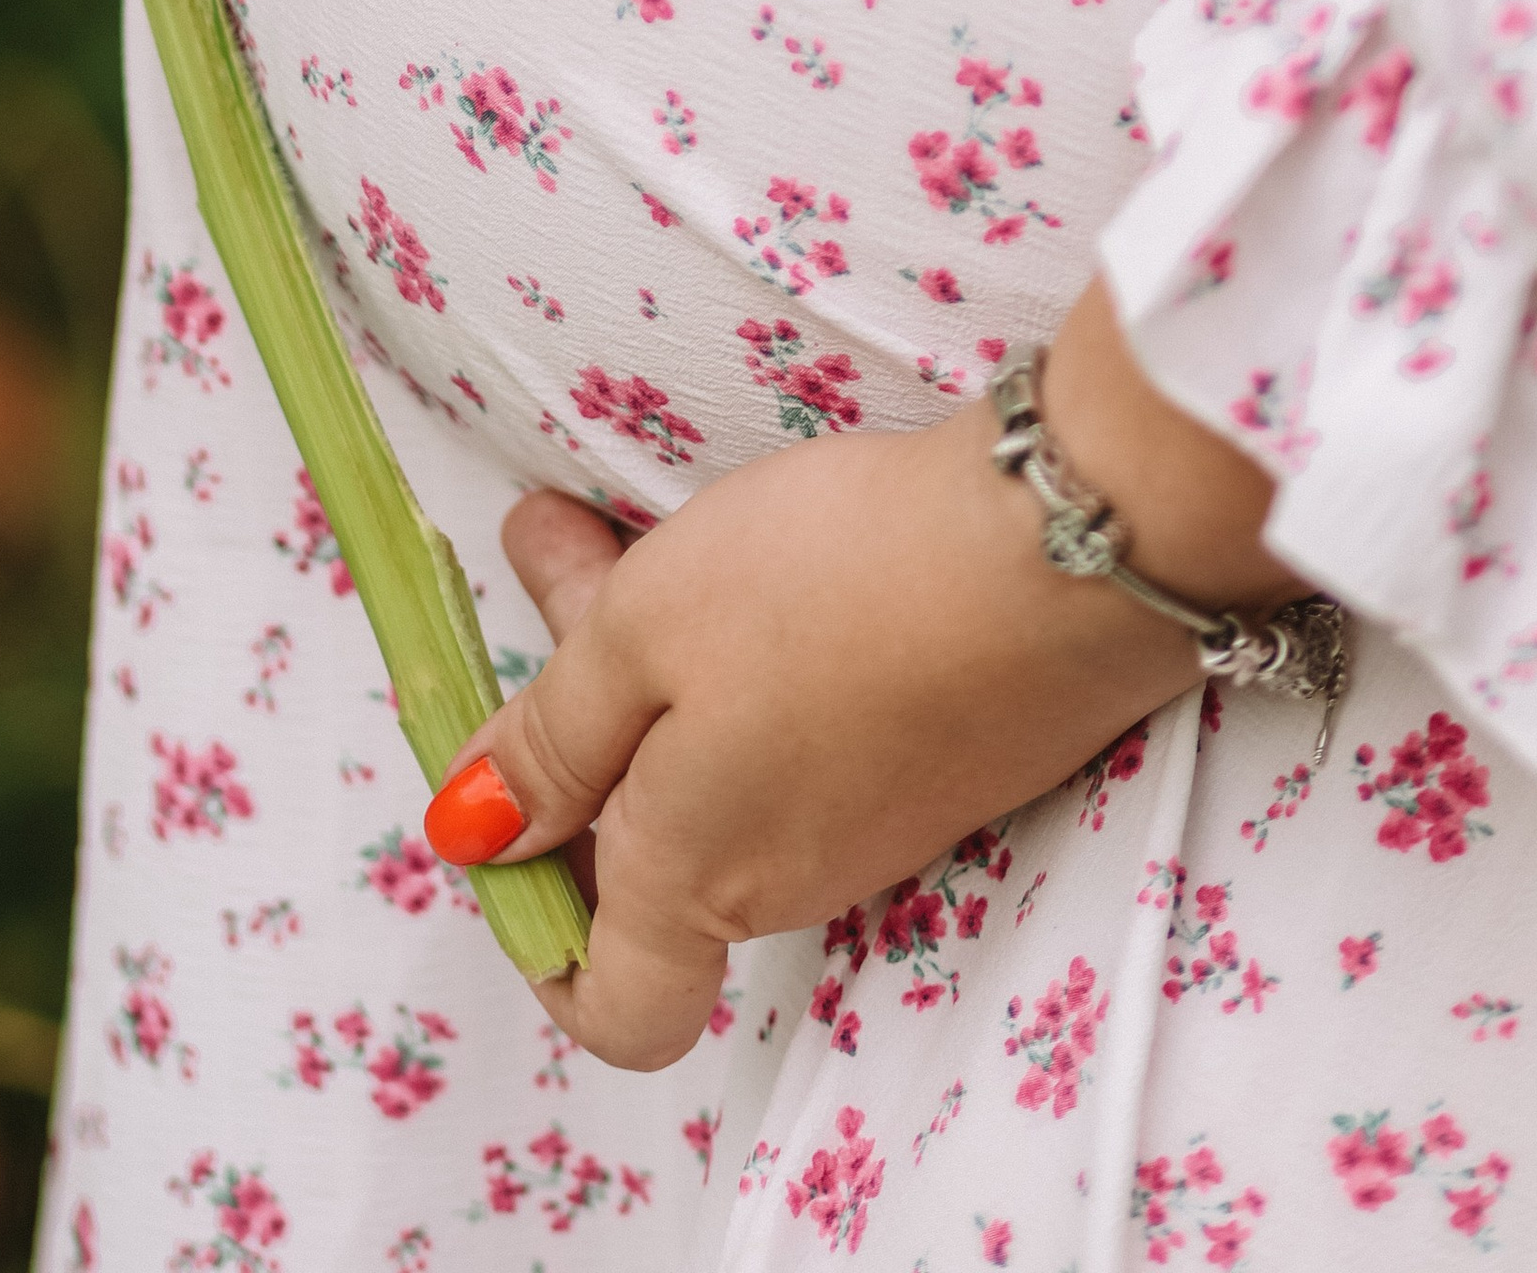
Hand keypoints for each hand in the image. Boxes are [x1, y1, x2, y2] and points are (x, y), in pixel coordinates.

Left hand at [443, 273, 1297, 1070]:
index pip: (614, 1008)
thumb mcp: (645, 631)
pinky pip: (804, 735)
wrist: (1063, 545)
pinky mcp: (940, 756)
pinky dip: (748, 652)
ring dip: (659, 662)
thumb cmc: (834, 586)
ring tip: (633, 528)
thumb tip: (473, 834)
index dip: (540, 930)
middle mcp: (790, 879)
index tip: (508, 801)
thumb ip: (552, 738)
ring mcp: (876, 821)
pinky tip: (747, 546)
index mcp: (697, 878)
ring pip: (725, 770)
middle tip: (557, 557)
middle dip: (584, 717)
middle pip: (653, 850)